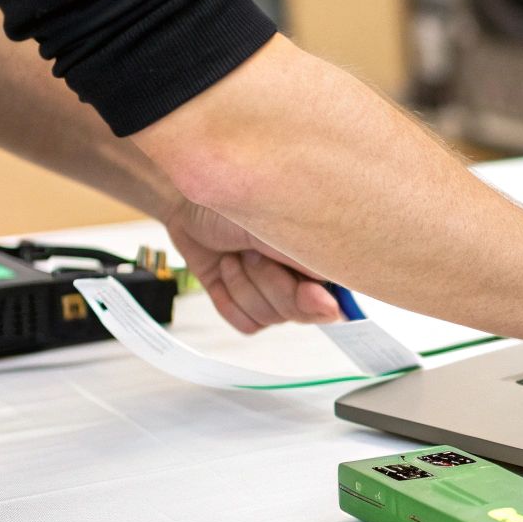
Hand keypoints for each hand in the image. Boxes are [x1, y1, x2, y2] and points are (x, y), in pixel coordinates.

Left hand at [163, 200, 342, 333]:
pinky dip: (228, 299)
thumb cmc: (232, 197)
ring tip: (234, 254)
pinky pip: (246, 324)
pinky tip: (223, 270)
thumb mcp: (275, 225)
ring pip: (268, 318)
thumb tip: (335, 290)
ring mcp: (271, 290)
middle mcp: (299, 275)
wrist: (187, 198)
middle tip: (253, 252)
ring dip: (242, 285)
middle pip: (297, 312)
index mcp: (316, 254)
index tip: (310, 292)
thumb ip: (308, 258)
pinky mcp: (244, 302)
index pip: (333, 297)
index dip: (319, 300)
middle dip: (270, 283)